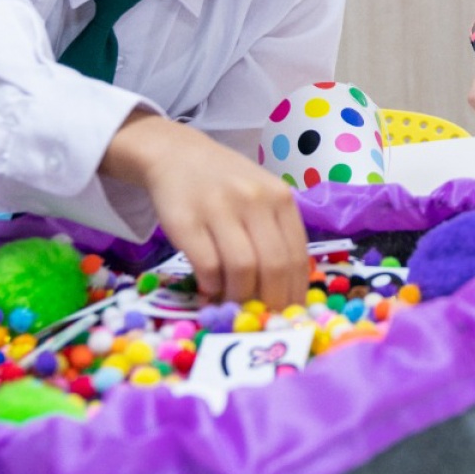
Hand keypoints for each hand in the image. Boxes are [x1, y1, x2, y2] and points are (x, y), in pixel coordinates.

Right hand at [100, 112, 308, 307]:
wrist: (178, 155)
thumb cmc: (227, 184)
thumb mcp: (262, 198)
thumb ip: (275, 235)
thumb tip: (285, 292)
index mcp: (281, 199)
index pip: (296, 256)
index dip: (294, 292)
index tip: (288, 315)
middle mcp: (255, 201)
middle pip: (273, 265)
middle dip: (269, 301)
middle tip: (259, 318)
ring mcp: (221, 208)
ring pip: (242, 268)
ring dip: (238, 296)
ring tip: (232, 304)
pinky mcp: (187, 220)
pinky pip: (207, 264)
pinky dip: (212, 285)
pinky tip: (210, 288)